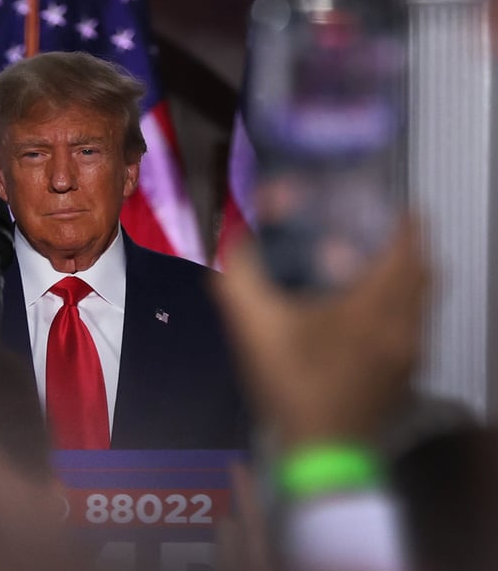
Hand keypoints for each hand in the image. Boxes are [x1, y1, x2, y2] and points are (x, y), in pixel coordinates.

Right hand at [214, 221, 429, 448]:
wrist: (319, 454)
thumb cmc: (289, 385)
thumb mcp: (252, 329)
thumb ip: (238, 278)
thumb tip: (231, 241)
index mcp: (372, 306)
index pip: (407, 248)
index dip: (404, 221)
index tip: (390, 203)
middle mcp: (403, 324)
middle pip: (424, 269)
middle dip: (408, 243)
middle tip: (379, 229)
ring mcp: (410, 353)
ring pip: (424, 299)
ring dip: (408, 274)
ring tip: (375, 265)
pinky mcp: (407, 375)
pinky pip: (417, 324)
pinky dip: (405, 305)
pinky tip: (371, 313)